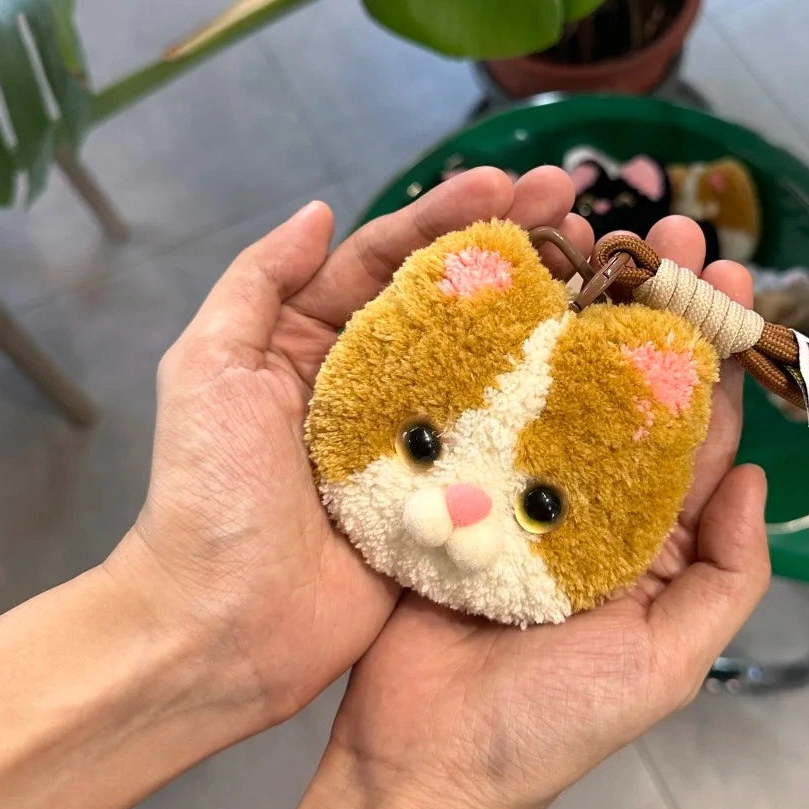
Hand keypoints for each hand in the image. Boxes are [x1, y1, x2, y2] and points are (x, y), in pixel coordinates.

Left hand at [111, 166, 590, 728]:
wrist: (220, 626)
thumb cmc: (206, 494)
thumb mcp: (207, 370)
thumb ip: (255, 284)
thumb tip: (317, 211)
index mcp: (314, 346)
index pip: (388, 259)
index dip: (448, 217)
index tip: (511, 182)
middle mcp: (370, 387)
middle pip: (452, 302)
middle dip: (513, 249)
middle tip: (577, 209)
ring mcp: (414, 444)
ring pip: (486, 366)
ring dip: (542, 316)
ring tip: (602, 274)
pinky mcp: (443, 501)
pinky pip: (498, 446)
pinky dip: (546, 410)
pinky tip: (597, 374)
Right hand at [327, 215, 770, 808]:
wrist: (424, 767)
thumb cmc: (550, 727)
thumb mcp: (668, 663)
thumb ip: (726, 576)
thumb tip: (759, 477)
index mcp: (646, 535)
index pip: (694, 425)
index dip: (715, 350)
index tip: (731, 276)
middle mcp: (582, 499)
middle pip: (623, 380)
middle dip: (650, 302)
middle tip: (664, 227)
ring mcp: (509, 486)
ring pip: (549, 375)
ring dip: (571, 302)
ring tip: (586, 227)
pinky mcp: (444, 483)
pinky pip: (473, 404)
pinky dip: (486, 344)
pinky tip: (496, 285)